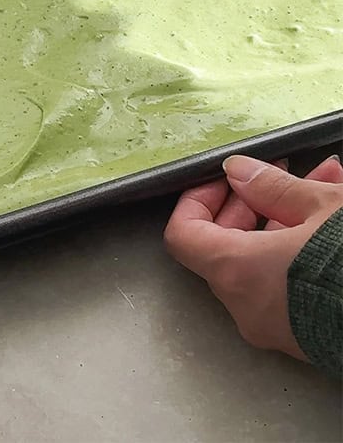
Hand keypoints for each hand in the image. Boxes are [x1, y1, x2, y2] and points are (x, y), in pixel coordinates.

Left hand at [163, 153, 342, 362]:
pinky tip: (334, 224)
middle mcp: (247, 307)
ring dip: (286, 223)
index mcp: (236, 272)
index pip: (184, 234)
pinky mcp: (308, 338)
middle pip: (225, 248)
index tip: (223, 179)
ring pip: (264, 265)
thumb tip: (239, 172)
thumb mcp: (325, 209)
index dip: (198, 200)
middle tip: (280, 173)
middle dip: (253, 203)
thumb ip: (274, 187)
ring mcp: (277, 329)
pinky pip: (289, 288)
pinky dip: (300, 255)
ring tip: (324, 187)